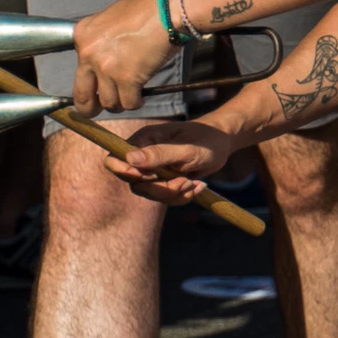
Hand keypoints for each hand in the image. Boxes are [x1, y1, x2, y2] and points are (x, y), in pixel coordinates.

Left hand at [69, 0, 178, 115]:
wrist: (168, 11)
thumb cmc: (147, 9)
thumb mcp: (113, 17)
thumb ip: (103, 37)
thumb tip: (107, 52)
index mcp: (82, 36)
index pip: (77, 68)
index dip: (87, 80)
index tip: (93, 86)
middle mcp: (89, 54)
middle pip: (82, 94)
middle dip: (88, 107)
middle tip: (96, 110)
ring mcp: (107, 68)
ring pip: (108, 102)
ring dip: (119, 103)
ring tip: (130, 98)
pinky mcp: (127, 78)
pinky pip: (128, 102)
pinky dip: (136, 103)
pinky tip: (141, 97)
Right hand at [107, 114, 244, 209]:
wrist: (223, 142)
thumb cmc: (207, 139)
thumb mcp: (187, 148)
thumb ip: (159, 154)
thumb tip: (130, 158)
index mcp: (143, 141)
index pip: (115, 160)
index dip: (125, 173)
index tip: (150, 176)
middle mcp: (143, 157)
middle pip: (135, 183)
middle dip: (160, 188)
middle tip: (185, 181)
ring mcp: (153, 171)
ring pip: (150, 193)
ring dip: (174, 193)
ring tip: (195, 183)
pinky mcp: (164, 181)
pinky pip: (165, 198)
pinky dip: (182, 196)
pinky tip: (199, 186)